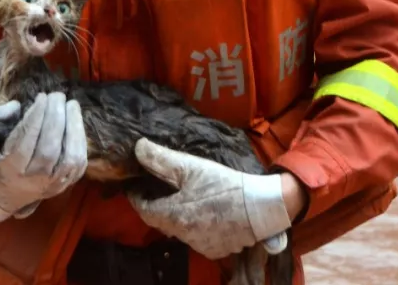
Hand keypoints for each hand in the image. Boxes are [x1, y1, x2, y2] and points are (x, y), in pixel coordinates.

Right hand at [0, 92, 87, 223]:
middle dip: (55, 118)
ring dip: (73, 128)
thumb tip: (16, 106)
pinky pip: (79, 163)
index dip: (35, 118)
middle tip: (57, 95)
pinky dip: (80, 140)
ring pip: (69, 158)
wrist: (3, 196)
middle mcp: (32, 181)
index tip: (41, 97)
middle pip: (49, 149)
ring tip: (71, 104)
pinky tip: (76, 120)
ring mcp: (51, 185)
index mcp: (8, 170)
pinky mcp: (65, 185)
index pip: (24, 143)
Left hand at [127, 139, 295, 260]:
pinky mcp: (216, 250)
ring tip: (178, 198)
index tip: (135, 186)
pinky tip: (200, 213)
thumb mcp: (191, 166)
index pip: (143, 209)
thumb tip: (138, 148)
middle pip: (160, 221)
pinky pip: (195, 238)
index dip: (137, 197)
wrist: (262, 207)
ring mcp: (200, 245)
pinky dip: (192, 226)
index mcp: (173, 216)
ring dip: (174, 217)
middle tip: (155, 188)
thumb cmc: (225, 185)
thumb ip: (161, 158)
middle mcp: (183, 235)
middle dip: (154, 205)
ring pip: (177, 231)